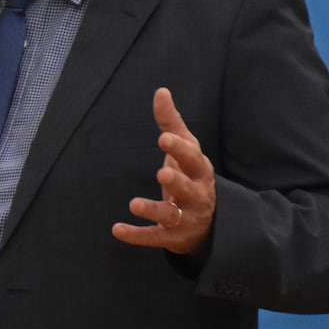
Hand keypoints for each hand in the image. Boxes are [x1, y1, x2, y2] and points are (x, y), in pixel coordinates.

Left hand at [111, 88, 215, 255]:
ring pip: (171, 216)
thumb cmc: (192, 176)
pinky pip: (154, 237)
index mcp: (200, 171)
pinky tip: (117, 229)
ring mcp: (186, 219)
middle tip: (162, 174)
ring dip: (153, 210)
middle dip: (176, 182)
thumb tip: (161, 90)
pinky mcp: (172, 238)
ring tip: (133, 204)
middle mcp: (197, 195)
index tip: (163, 138)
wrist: (211, 224)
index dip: (179, 150)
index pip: (193, 159)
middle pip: (188, 189)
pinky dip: (136, 235)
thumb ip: (172, 123)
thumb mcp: (186, 150)